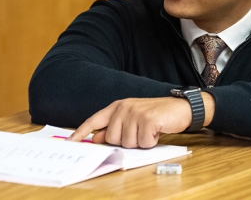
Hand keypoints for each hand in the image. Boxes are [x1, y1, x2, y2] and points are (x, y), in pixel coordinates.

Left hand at [68, 97, 192, 148]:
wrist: (180, 108)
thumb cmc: (155, 115)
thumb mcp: (131, 119)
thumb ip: (113, 127)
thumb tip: (96, 138)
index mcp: (117, 107)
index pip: (94, 120)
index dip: (81, 132)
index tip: (70, 141)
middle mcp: (123, 108)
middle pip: (112, 139)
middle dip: (126, 141)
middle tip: (139, 132)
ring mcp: (135, 113)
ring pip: (128, 143)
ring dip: (140, 142)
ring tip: (149, 131)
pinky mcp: (148, 120)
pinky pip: (143, 143)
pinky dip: (151, 142)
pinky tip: (156, 131)